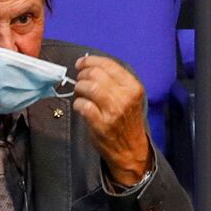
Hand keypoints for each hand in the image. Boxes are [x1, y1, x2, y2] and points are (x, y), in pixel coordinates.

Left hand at [72, 56, 152, 187]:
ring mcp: (113, 111)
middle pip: (95, 74)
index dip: (90, 61)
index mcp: (133, 87)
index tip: (81, 64)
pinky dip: (77, 104)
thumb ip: (115, 81)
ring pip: (87, 87)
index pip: (109, 65)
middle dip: (82, 75)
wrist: (131, 149)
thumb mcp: (130, 97)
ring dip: (79, 88)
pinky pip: (82, 105)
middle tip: (80, 80)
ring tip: (80, 93)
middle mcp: (125, 97)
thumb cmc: (127, 120)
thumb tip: (89, 65)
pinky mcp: (101, 123)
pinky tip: (81, 107)